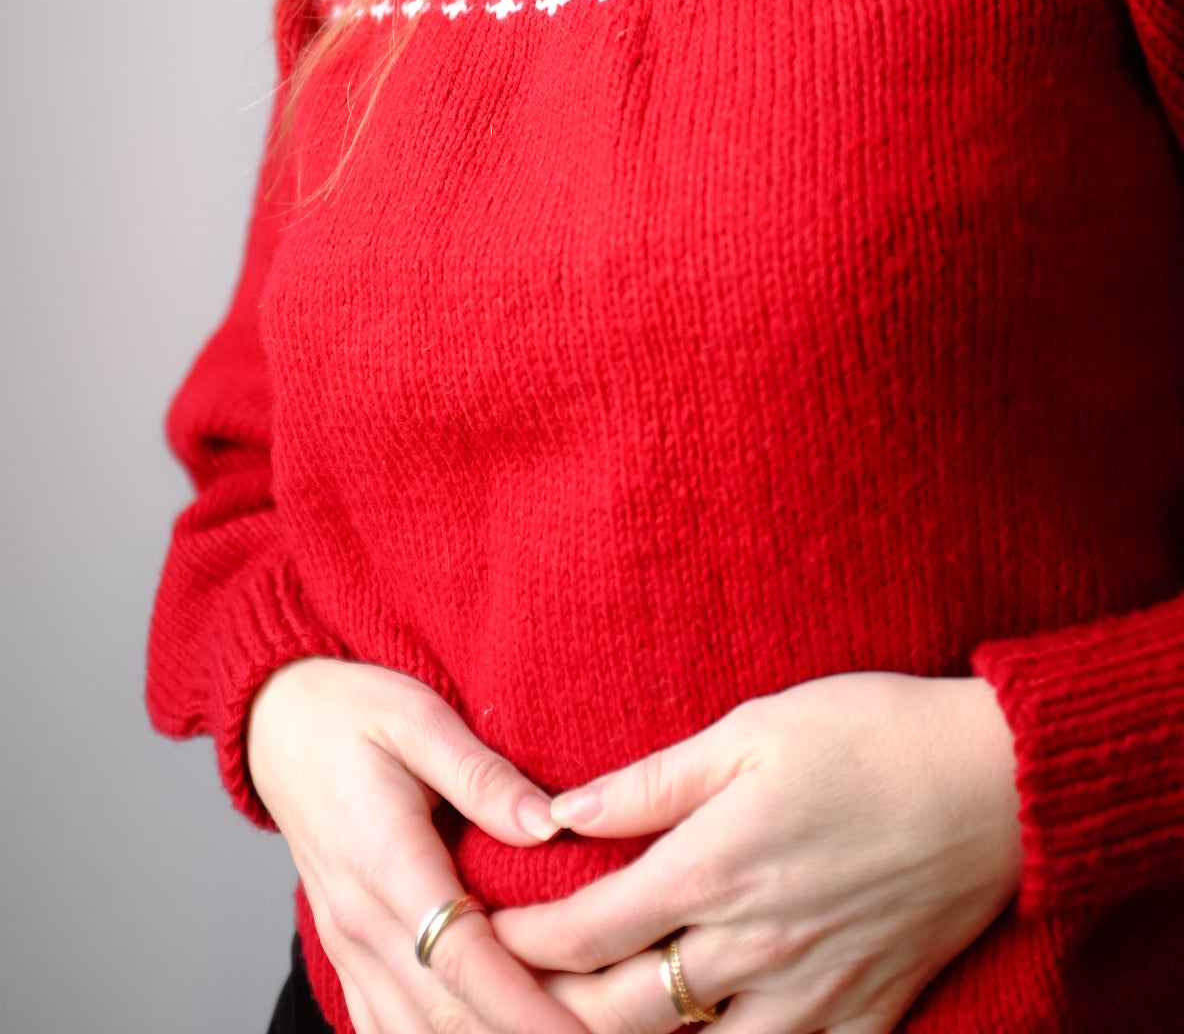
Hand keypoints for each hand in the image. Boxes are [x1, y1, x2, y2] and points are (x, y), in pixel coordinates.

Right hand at [247, 658, 584, 1033]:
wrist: (279, 724)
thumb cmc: (353, 711)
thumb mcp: (420, 716)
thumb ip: (482, 774)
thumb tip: (551, 823)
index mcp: (384, 861)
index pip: (462, 959)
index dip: (524, 1007)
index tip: (579, 1031)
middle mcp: (362, 921)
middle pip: (446, 1014)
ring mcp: (349, 946)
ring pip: (415, 1033)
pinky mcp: (348, 954)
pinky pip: (387, 1026)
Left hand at [492, 673, 1023, 1033]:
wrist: (993, 781)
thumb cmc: (866, 733)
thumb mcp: (750, 731)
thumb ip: (650, 781)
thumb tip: (561, 811)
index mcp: (714, 866)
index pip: (585, 930)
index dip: (522, 941)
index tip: (484, 932)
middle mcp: (752, 946)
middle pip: (618, 1012)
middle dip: (550, 1007)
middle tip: (509, 991)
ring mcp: (810, 993)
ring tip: (587, 1020)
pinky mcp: (864, 1018)